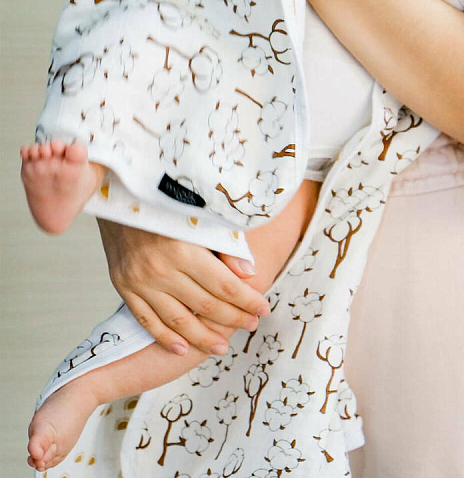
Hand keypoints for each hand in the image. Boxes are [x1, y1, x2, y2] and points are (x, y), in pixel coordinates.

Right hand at [97, 219, 269, 355]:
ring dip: (202, 338)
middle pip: (205, 305)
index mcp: (184, 249)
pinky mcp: (123, 286)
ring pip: (177, 321)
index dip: (247, 300)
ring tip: (221, 348)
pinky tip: (182, 349)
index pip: (224, 286)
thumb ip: (224, 245)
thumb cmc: (166, 202)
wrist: (118, 195)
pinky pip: (146, 320)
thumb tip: (249, 273)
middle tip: (251, 326)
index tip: (263, 308)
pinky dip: (165, 338)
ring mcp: (140, 281)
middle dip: (233, 319)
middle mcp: (161, 269)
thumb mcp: (200, 215)